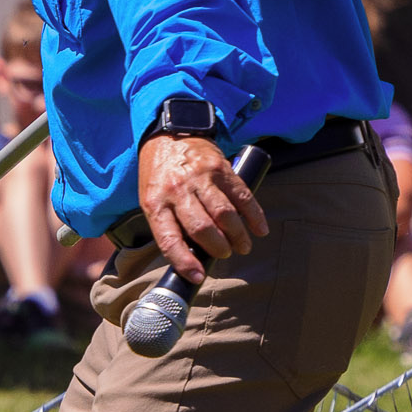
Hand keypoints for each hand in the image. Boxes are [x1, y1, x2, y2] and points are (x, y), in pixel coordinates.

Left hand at [128, 130, 266, 283]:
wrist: (170, 135)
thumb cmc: (159, 175)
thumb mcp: (152, 200)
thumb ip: (168, 225)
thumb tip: (192, 258)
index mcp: (155, 203)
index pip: (170, 240)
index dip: (185, 262)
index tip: (199, 277)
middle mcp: (177, 191)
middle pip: (203, 228)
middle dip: (219, 248)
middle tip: (225, 254)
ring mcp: (200, 178)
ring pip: (225, 215)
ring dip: (238, 236)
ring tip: (242, 246)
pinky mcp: (220, 168)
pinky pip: (242, 195)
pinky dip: (254, 215)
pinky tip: (259, 229)